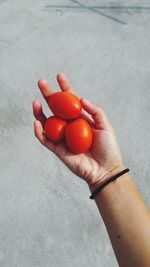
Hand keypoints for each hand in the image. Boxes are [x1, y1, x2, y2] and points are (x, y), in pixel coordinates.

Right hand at [32, 73, 122, 189]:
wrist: (105, 169)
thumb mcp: (105, 125)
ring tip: (36, 102)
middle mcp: (69, 126)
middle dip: (49, 95)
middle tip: (41, 82)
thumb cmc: (108, 148)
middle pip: (56, 108)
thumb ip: (95, 110)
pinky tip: (37, 122)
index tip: (60, 76)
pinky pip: (45, 139)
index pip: (71, 101)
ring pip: (47, 122)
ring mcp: (62, 137)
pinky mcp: (57, 149)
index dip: (65, 88)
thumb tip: (81, 98)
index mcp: (80, 119)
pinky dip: (39, 131)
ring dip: (40, 112)